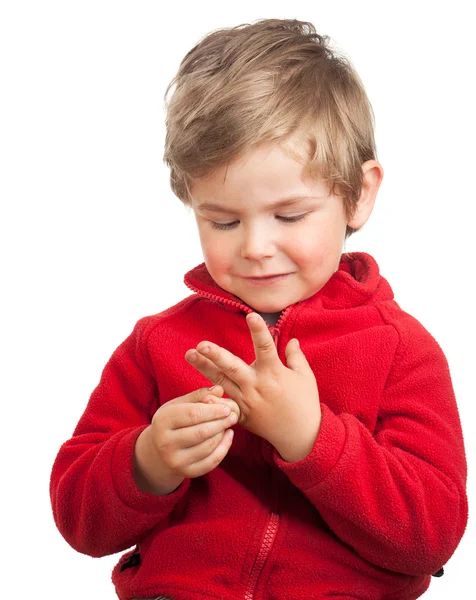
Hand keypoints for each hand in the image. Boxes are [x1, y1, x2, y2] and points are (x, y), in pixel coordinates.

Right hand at [134, 386, 239, 493]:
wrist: (159, 450)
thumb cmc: (173, 421)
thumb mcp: (179, 405)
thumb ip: (199, 395)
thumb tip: (219, 390)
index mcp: (163, 421)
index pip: (193, 414)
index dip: (213, 410)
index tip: (227, 408)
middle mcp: (165, 443)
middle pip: (202, 432)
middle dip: (221, 422)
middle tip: (233, 415)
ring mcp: (175, 460)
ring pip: (208, 447)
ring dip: (222, 434)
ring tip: (228, 424)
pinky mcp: (186, 473)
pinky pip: (211, 462)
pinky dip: (224, 448)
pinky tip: (228, 436)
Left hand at [185, 312, 320, 461]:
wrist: (301, 437)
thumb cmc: (305, 403)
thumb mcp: (305, 377)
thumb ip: (296, 357)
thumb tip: (291, 339)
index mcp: (274, 373)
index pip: (265, 347)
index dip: (259, 331)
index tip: (251, 315)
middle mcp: (257, 385)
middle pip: (234, 368)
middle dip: (216, 355)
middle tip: (201, 344)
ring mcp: (246, 400)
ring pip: (221, 382)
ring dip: (204, 368)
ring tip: (189, 354)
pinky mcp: (240, 413)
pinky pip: (222, 404)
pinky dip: (210, 399)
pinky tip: (195, 392)